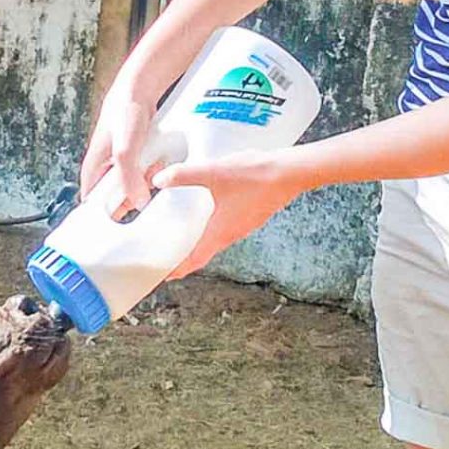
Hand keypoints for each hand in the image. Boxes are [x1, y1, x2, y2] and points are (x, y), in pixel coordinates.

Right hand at [79, 86, 159, 212]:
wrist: (139, 90)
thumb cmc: (123, 114)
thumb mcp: (124, 150)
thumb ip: (128, 178)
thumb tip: (138, 202)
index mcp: (92, 170)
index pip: (92, 205)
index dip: (103, 218)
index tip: (118, 227)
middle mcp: (104, 168)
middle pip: (115, 198)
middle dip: (132, 200)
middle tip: (144, 196)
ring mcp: (120, 163)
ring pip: (132, 186)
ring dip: (145, 185)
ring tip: (153, 173)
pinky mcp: (135, 156)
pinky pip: (144, 174)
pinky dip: (153, 173)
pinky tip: (160, 166)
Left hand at [150, 149, 306, 278]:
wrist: (290, 172)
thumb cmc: (254, 175)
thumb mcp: (214, 172)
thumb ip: (184, 175)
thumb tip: (158, 181)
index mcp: (220, 231)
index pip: (195, 259)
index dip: (178, 269)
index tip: (163, 276)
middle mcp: (232, 234)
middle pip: (204, 254)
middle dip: (186, 259)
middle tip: (168, 259)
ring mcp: (243, 227)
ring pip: (216, 242)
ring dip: (199, 245)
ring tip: (183, 239)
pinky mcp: (250, 216)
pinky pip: (226, 231)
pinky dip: (211, 232)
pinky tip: (207, 217)